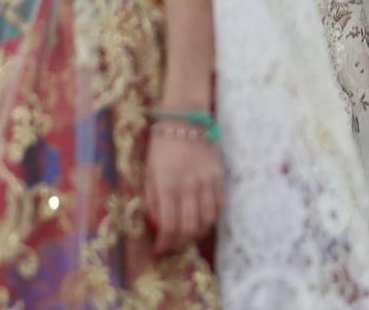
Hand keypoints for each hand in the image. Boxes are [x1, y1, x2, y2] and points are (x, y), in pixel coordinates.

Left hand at [145, 127, 223, 255]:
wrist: (186, 119)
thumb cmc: (162, 146)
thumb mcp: (149, 172)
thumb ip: (153, 199)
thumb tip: (157, 223)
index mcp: (168, 186)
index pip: (169, 226)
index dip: (165, 243)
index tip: (159, 249)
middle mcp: (190, 187)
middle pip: (189, 227)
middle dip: (180, 243)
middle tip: (173, 247)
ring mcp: (207, 182)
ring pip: (207, 219)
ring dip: (197, 234)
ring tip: (188, 236)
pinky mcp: (219, 176)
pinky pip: (219, 205)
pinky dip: (212, 218)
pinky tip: (203, 221)